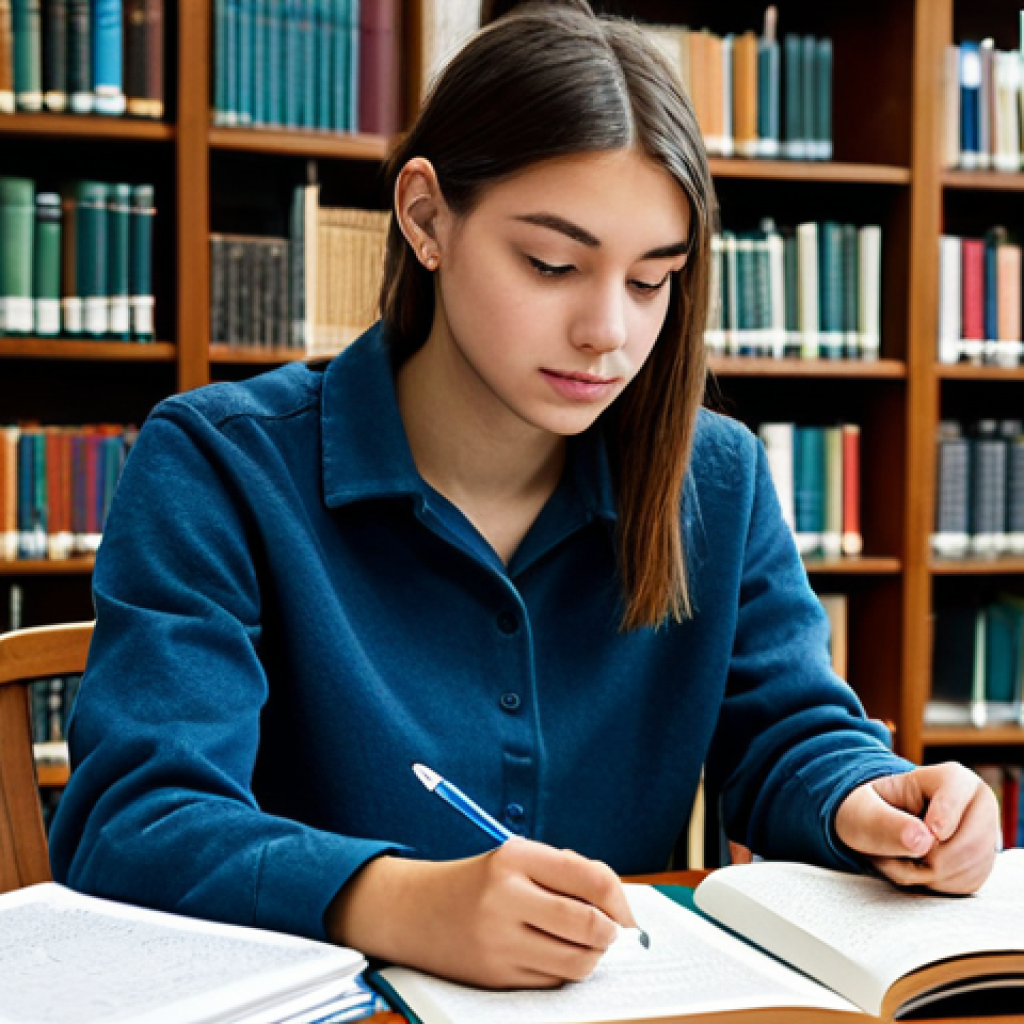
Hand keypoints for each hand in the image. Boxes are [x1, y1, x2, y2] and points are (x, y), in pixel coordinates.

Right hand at [325, 838, 636, 988]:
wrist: (416, 910)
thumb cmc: (481, 882)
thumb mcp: (519, 859)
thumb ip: (568, 874)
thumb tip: (621, 910)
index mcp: (515, 857)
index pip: (591, 879)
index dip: (621, 900)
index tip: (626, 913)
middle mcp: (505, 896)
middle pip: (589, 924)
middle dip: (611, 933)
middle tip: (613, 933)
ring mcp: (499, 939)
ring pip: (577, 960)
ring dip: (593, 957)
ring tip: (587, 946)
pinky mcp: (495, 974)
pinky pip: (553, 980)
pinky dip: (565, 971)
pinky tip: (553, 954)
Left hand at [834, 762, 1000, 894]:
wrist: (876, 825)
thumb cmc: (868, 810)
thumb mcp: (861, 808)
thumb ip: (884, 821)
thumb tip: (923, 841)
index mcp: (952, 778)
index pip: (958, 796)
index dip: (944, 816)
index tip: (932, 831)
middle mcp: (978, 806)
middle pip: (967, 844)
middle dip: (923, 858)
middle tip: (887, 852)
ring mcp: (984, 838)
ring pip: (964, 870)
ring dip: (922, 874)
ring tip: (896, 855)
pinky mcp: (980, 867)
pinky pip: (962, 887)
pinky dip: (931, 885)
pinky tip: (913, 867)